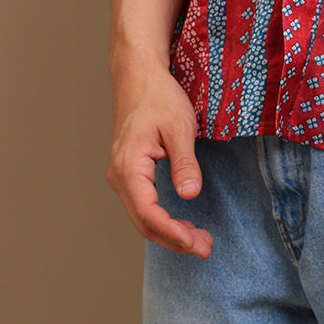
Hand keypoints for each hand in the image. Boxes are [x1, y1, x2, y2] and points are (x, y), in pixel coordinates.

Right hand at [107, 66, 212, 257]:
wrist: (139, 75)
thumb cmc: (159, 97)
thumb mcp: (179, 126)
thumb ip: (184, 162)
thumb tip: (190, 195)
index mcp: (129, 165)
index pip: (147, 212)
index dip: (171, 231)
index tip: (194, 242)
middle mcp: (119, 175)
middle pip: (143, 221)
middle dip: (174, 239)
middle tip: (205, 248)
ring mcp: (121, 175)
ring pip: (142, 216)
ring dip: (168, 232)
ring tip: (198, 240)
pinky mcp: (129, 172)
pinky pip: (142, 205)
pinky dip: (161, 219)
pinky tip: (182, 223)